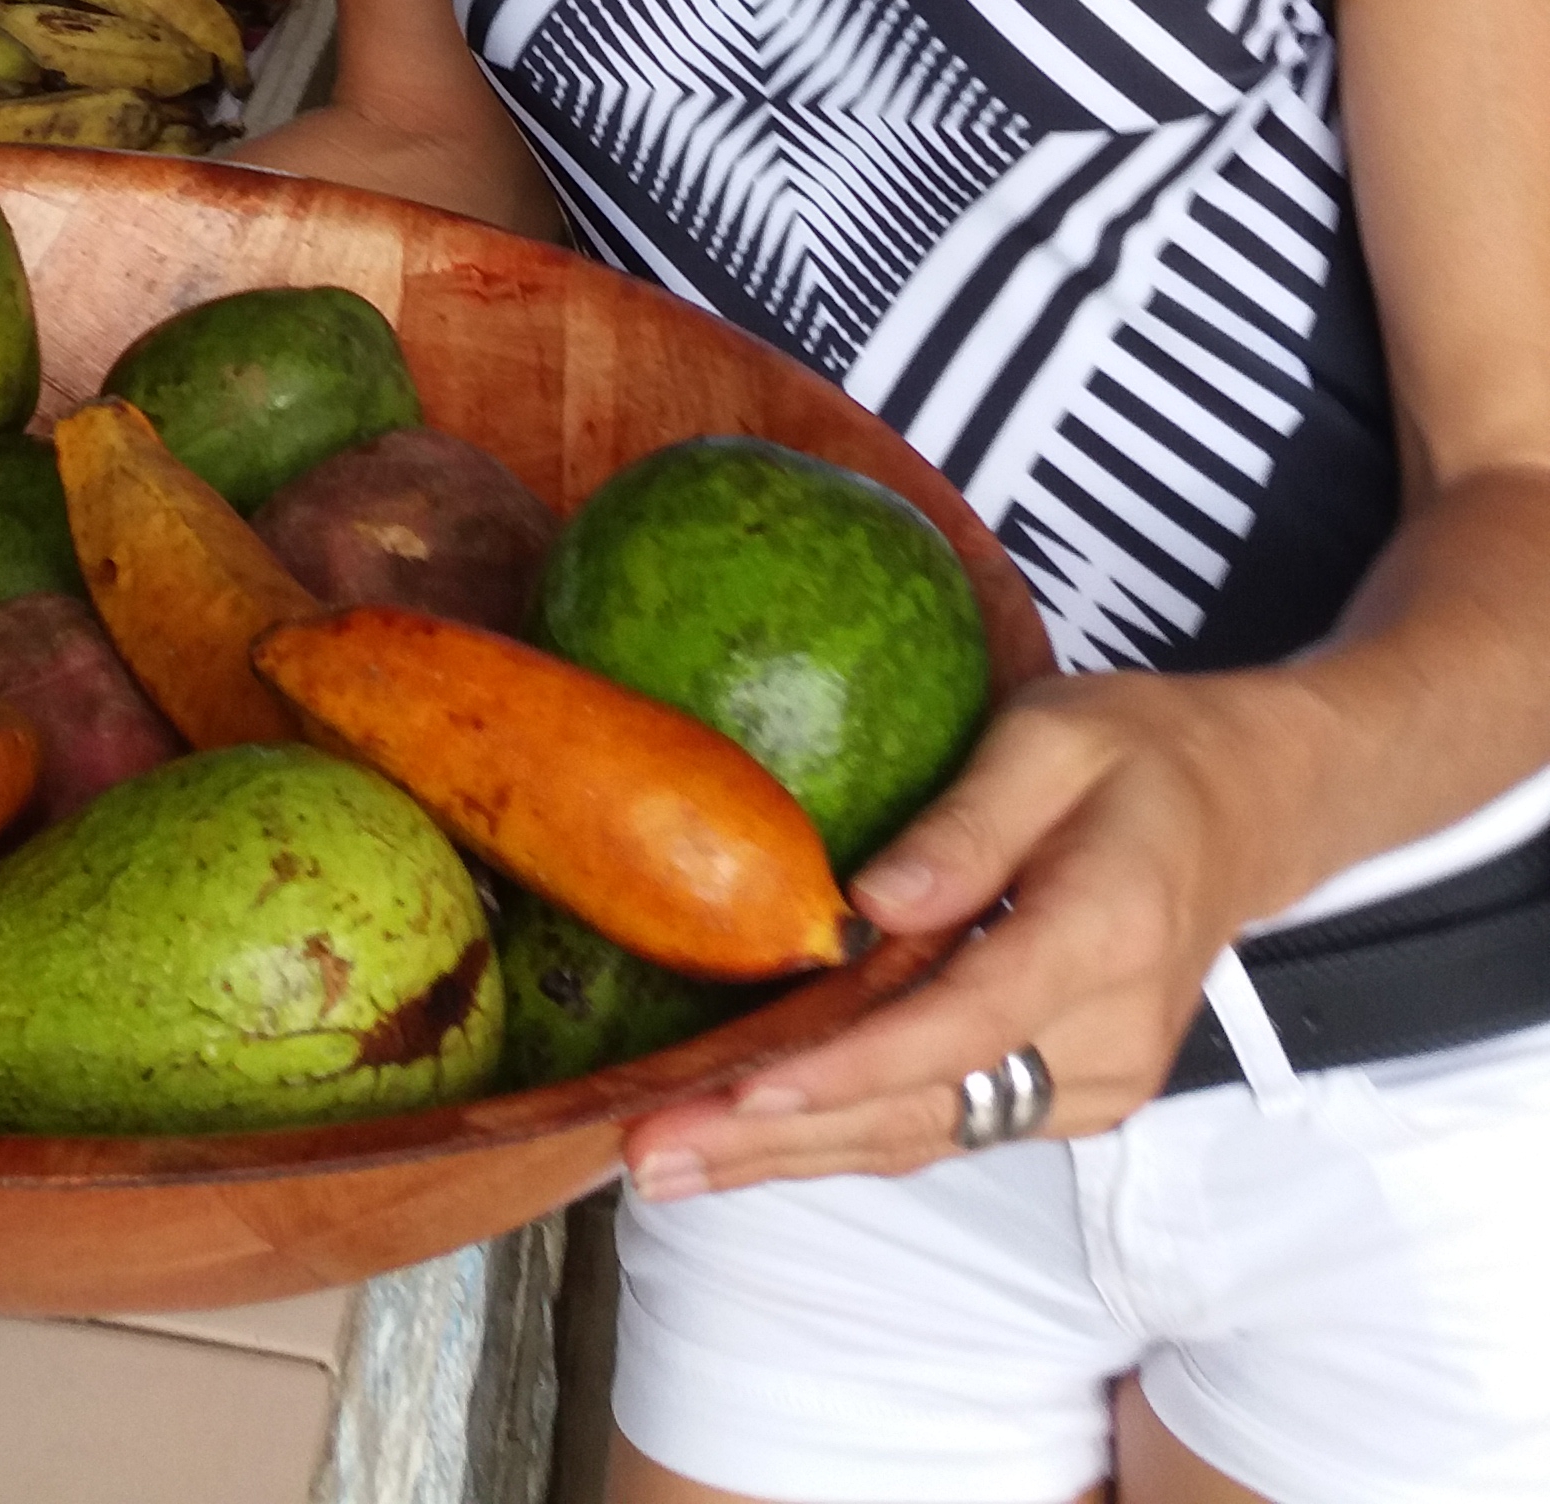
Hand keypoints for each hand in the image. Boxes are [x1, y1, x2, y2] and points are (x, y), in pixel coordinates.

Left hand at [621, 668, 1319, 1198]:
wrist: (1247, 812)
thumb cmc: (1139, 755)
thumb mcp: (1052, 736)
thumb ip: (967, 822)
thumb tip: (867, 900)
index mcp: (1106, 935)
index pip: (962, 1025)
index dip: (847, 1070)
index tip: (744, 1094)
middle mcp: (1107, 1039)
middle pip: (924, 1109)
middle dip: (776, 1141)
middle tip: (649, 1156)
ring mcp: (1094, 1083)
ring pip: (925, 1133)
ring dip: (792, 1153)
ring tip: (666, 1160)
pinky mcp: (1066, 1095)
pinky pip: (944, 1120)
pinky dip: (844, 1130)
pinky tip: (751, 1135)